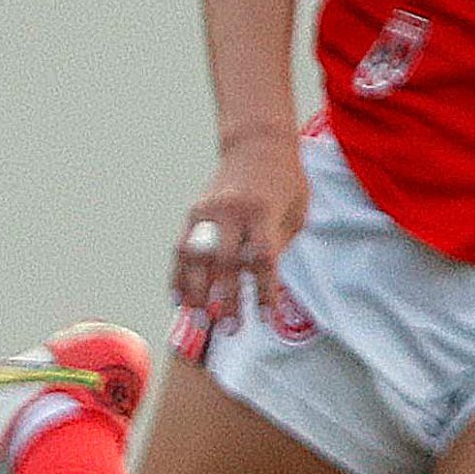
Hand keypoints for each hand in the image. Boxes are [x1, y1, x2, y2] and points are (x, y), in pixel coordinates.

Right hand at [171, 133, 309, 336]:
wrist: (257, 144)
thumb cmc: (285, 181)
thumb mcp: (296, 210)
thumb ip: (279, 244)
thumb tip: (260, 281)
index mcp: (262, 211)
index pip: (261, 259)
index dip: (263, 291)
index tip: (266, 318)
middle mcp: (231, 211)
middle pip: (225, 263)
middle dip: (227, 299)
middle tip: (230, 329)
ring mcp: (207, 211)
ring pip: (195, 257)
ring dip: (195, 292)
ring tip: (198, 319)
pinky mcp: (194, 212)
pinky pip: (181, 247)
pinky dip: (178, 275)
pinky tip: (178, 299)